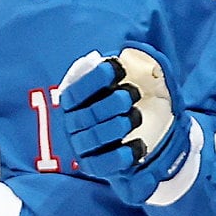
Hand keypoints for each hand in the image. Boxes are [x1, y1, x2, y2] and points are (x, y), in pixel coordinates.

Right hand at [58, 44, 202, 206]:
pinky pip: (102, 164)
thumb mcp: (136, 85)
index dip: (94, 78)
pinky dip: (120, 156)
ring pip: (93, 137)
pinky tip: (139, 145)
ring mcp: (81, 146)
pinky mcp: (93, 166)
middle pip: (86, 114)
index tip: (117, 67)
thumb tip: (132, 49)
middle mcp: (73, 123)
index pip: (77, 89)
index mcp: (74, 101)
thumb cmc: (131, 106)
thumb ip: (132, 69)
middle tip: (131, 95)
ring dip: (115, 126)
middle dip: (110, 102)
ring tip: (134, 117)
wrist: (143, 141)